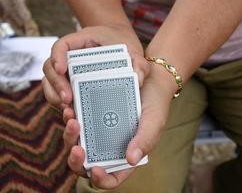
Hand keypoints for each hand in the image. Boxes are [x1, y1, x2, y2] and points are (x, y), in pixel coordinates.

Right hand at [42, 24, 148, 109]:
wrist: (120, 49)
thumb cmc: (123, 46)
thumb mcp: (132, 50)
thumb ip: (139, 62)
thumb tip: (138, 79)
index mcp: (80, 42)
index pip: (61, 45)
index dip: (57, 56)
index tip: (61, 69)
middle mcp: (68, 57)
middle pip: (50, 68)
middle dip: (56, 84)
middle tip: (67, 99)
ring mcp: (67, 72)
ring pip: (50, 83)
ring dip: (55, 97)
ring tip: (68, 110)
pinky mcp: (70, 85)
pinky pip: (58, 94)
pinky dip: (61, 104)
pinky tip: (71, 114)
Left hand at [63, 63, 176, 188]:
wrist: (151, 79)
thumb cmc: (155, 104)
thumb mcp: (154, 121)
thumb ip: (145, 140)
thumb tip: (131, 159)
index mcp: (126, 153)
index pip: (112, 177)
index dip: (101, 179)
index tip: (95, 169)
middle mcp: (109, 145)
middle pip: (87, 162)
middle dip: (77, 158)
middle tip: (77, 147)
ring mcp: (98, 130)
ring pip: (77, 141)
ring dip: (70, 134)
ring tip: (71, 118)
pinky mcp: (91, 114)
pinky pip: (76, 120)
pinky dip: (70, 116)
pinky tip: (70, 106)